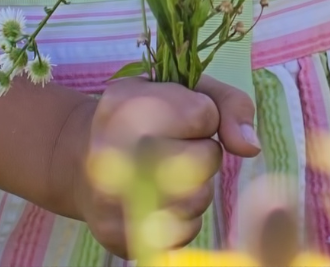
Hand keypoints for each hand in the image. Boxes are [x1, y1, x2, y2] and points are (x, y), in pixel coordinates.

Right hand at [51, 75, 260, 254]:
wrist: (78, 160)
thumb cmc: (147, 118)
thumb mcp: (185, 91)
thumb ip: (229, 105)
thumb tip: (250, 147)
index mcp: (127, 106)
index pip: (203, 116)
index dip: (204, 116)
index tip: (180, 117)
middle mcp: (111, 155)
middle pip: (204, 160)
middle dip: (204, 153)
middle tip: (176, 147)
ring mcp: (109, 201)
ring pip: (198, 199)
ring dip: (197, 186)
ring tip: (168, 173)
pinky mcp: (118, 238)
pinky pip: (183, 233)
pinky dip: (183, 217)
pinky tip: (159, 199)